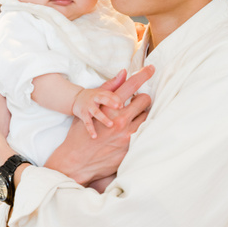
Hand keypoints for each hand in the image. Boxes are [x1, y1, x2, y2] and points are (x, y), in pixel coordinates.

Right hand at [44, 65, 153, 185]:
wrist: (75, 158)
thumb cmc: (80, 130)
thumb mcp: (90, 107)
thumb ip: (110, 87)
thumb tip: (124, 72)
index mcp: (110, 106)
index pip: (131, 84)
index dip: (143, 74)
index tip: (152, 68)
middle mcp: (120, 118)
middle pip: (144, 100)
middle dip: (143, 99)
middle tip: (139, 103)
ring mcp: (125, 133)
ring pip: (146, 117)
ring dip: (142, 115)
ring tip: (136, 118)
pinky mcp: (128, 147)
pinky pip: (142, 135)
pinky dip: (139, 131)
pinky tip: (134, 132)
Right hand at [71, 86, 123, 137]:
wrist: (75, 100)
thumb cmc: (94, 96)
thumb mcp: (103, 89)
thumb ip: (116, 82)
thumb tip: (125, 70)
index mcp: (102, 93)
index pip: (111, 93)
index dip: (117, 97)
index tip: (123, 102)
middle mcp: (95, 99)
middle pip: (103, 99)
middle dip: (111, 102)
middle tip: (120, 106)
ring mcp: (89, 108)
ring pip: (96, 113)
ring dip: (103, 118)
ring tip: (111, 124)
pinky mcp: (83, 115)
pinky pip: (87, 123)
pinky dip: (90, 129)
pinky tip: (95, 136)